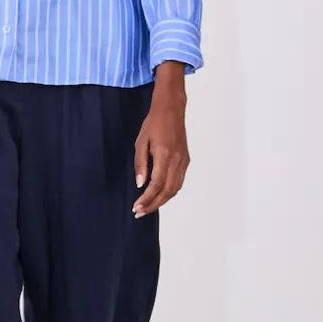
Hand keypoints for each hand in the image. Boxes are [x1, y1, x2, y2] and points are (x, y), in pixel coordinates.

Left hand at [132, 61, 189, 216]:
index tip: (136, 207)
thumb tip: (140, 184)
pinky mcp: (186, 160)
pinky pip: (179, 182)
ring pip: (175, 189)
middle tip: (140, 212)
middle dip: (153, 204)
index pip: (156, 184)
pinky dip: (169, 192)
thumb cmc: (154, 123)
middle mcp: (177, 161)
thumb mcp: (141, 142)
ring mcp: (183, 161)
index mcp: (164, 155)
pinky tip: (159, 195)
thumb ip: (140, 164)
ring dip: (161, 201)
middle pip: (167, 191)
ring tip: (148, 207)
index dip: (146, 199)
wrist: (171, 109)